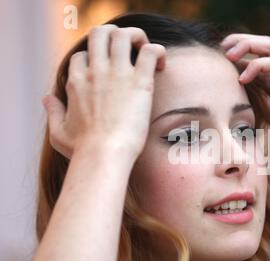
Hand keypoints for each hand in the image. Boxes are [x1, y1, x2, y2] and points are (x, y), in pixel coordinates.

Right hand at [42, 25, 165, 159]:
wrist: (104, 155)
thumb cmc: (83, 151)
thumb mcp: (59, 133)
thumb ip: (53, 112)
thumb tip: (46, 98)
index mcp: (76, 82)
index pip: (82, 56)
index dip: (94, 60)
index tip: (107, 72)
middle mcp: (95, 72)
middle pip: (99, 33)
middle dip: (112, 36)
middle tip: (126, 50)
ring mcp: (117, 74)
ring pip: (123, 35)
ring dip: (135, 37)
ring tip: (143, 51)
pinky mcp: (140, 81)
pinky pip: (150, 51)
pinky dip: (157, 51)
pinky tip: (161, 64)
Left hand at [220, 33, 269, 172]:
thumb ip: (269, 109)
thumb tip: (251, 100)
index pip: (261, 59)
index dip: (241, 55)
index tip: (220, 61)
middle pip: (266, 45)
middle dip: (241, 42)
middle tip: (222, 48)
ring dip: (247, 45)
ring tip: (229, 56)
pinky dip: (256, 65)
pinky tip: (243, 78)